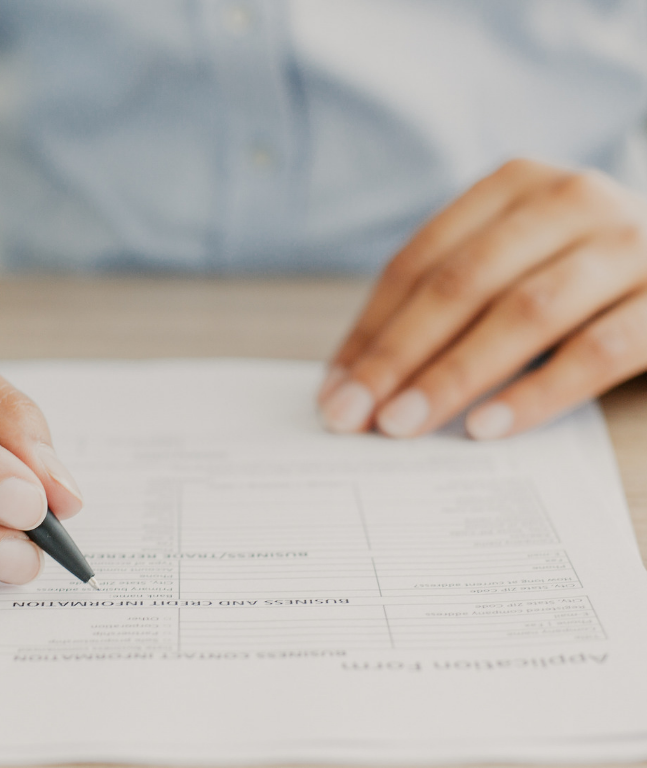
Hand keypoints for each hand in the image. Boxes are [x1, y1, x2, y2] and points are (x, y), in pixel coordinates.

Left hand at [318, 158, 646, 438]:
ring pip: (525, 312)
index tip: (334, 389)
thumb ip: (448, 306)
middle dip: (396, 356)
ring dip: (454, 375)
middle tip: (351, 415)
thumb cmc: (581, 275)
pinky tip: (487, 427)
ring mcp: (629, 243)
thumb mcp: (512, 267)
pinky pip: (599, 349)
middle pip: (461, 284)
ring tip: (403, 425)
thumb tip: (356, 381)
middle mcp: (570, 200)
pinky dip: (537, 392)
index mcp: (514, 186)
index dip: (370, 329)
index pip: (419, 262)